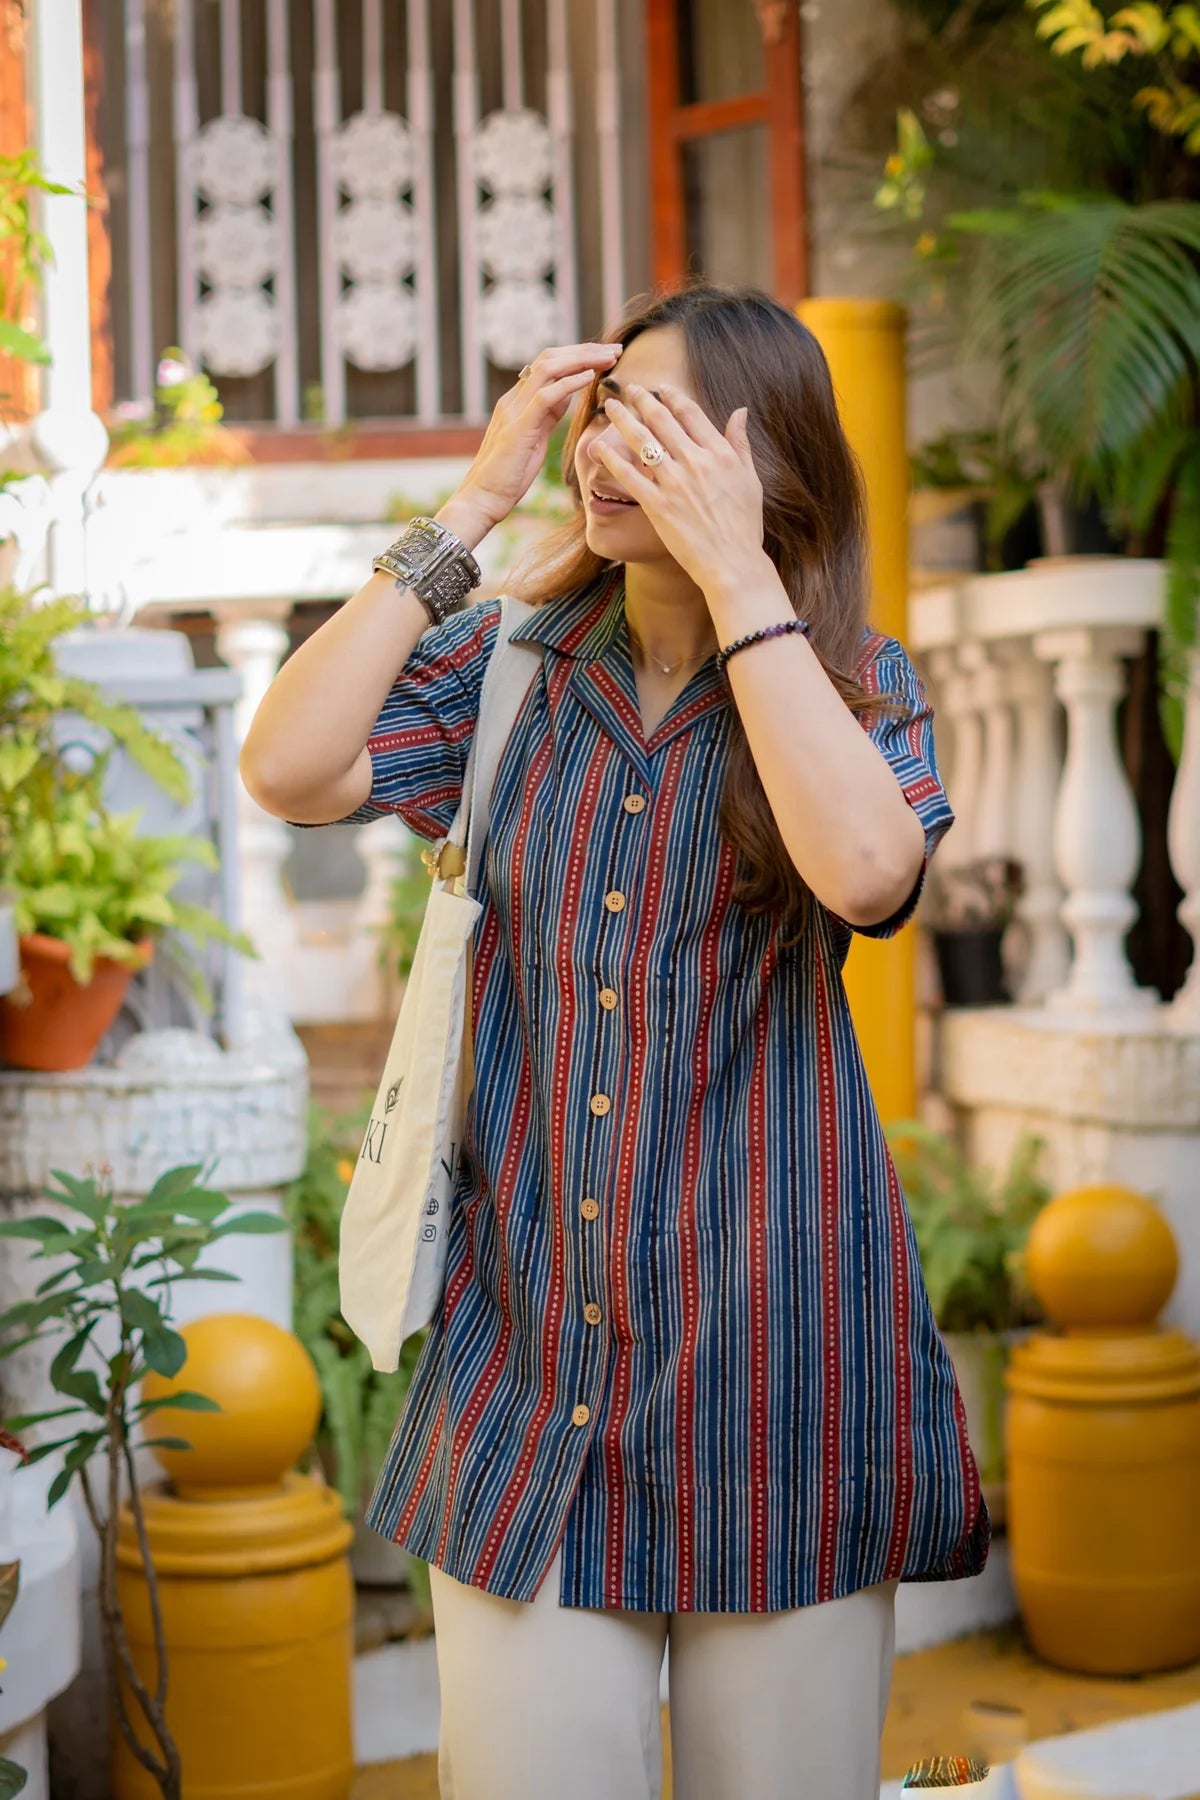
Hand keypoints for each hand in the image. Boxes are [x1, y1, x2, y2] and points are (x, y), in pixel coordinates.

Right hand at [452, 343, 621, 534]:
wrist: (481, 499)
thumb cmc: (507, 477)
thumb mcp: (534, 439)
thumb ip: (546, 415)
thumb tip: (566, 397)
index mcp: (517, 401)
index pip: (549, 365)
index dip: (579, 356)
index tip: (607, 356)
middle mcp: (514, 399)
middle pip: (550, 358)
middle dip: (586, 350)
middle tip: (616, 348)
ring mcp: (514, 410)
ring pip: (549, 368)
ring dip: (582, 359)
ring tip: (609, 357)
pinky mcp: (518, 427)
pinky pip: (546, 396)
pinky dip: (569, 383)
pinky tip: (590, 377)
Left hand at [596, 383, 766, 594]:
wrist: (733, 564)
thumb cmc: (745, 526)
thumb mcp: (750, 479)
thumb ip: (740, 443)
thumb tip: (740, 411)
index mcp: (720, 454)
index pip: (691, 414)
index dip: (672, 397)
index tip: (660, 388)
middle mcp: (696, 462)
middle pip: (663, 421)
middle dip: (642, 400)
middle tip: (628, 388)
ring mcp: (675, 483)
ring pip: (643, 441)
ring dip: (622, 419)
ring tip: (609, 406)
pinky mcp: (657, 505)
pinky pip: (629, 476)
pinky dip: (612, 458)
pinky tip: (598, 445)